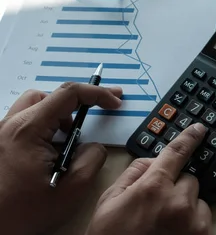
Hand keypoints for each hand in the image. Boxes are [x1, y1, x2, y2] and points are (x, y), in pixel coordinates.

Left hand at [0, 82, 121, 234]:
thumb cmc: (23, 213)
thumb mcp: (72, 189)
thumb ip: (92, 158)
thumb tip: (94, 146)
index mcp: (28, 130)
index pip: (68, 94)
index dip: (97, 94)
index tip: (114, 102)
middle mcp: (9, 126)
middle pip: (47, 96)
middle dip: (73, 105)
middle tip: (90, 120)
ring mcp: (0, 135)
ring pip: (33, 107)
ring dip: (56, 117)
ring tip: (66, 142)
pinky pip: (24, 124)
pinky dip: (42, 129)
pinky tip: (49, 153)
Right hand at [86, 123, 211, 234]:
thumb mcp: (109, 202)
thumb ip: (133, 174)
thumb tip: (153, 161)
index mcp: (153, 188)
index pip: (177, 152)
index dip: (189, 138)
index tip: (199, 129)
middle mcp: (178, 202)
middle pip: (187, 178)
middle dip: (174, 186)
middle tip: (155, 205)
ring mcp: (193, 221)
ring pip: (196, 198)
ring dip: (184, 204)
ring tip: (162, 223)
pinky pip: (202, 216)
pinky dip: (191, 220)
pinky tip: (172, 232)